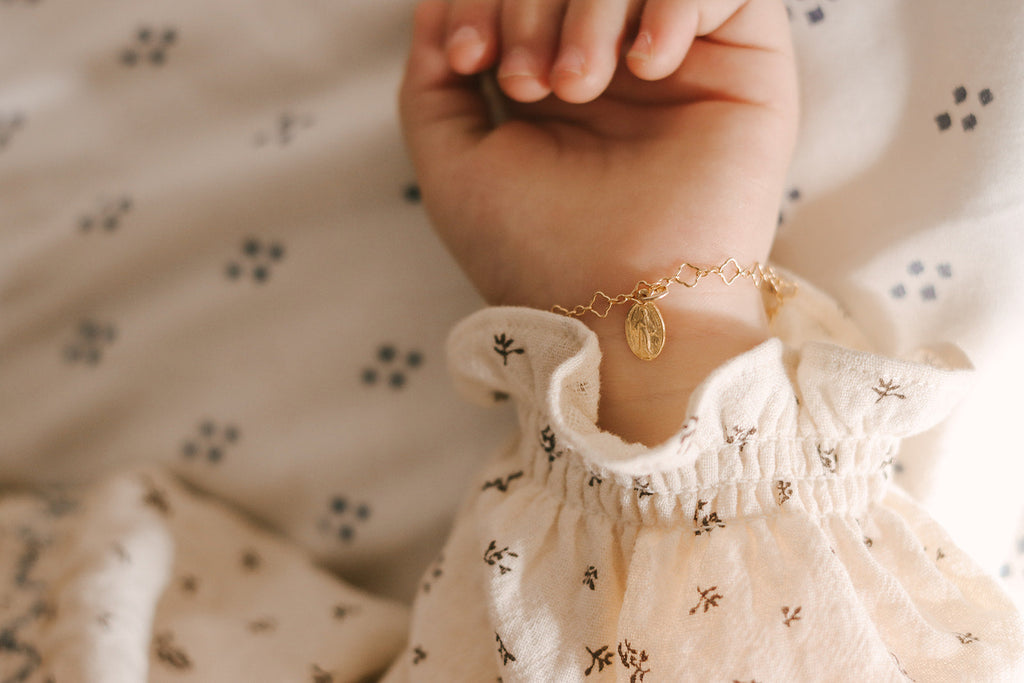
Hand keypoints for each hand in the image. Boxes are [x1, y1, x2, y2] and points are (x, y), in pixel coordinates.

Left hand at [400, 0, 797, 443]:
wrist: (620, 307)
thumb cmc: (535, 249)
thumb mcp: (452, 162)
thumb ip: (432, 75)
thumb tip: (434, 1)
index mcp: (550, 73)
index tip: (470, 57)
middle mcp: (614, 57)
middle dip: (531, 4)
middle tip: (527, 82)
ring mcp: (679, 55)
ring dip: (592, 7)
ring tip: (579, 87)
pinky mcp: (746, 63)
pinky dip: (672, 3)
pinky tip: (646, 67)